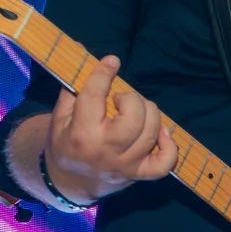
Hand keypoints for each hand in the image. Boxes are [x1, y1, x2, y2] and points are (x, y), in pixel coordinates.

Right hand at [46, 55, 176, 201]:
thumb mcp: (60, 116)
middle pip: (133, 117)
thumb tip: (81, 49)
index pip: (95, 97)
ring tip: (136, 111)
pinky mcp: (139, 175)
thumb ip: (73, 86)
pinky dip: (170, 145)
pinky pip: (165, 162)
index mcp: (81, 134)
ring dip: (149, 114)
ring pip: (151, 133)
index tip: (112, 62)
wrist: (71, 182)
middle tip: (121, 100)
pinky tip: (162, 133)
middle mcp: (105, 152)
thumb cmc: (66, 142)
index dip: (104, 74)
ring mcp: (126, 166)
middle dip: (131, 99)